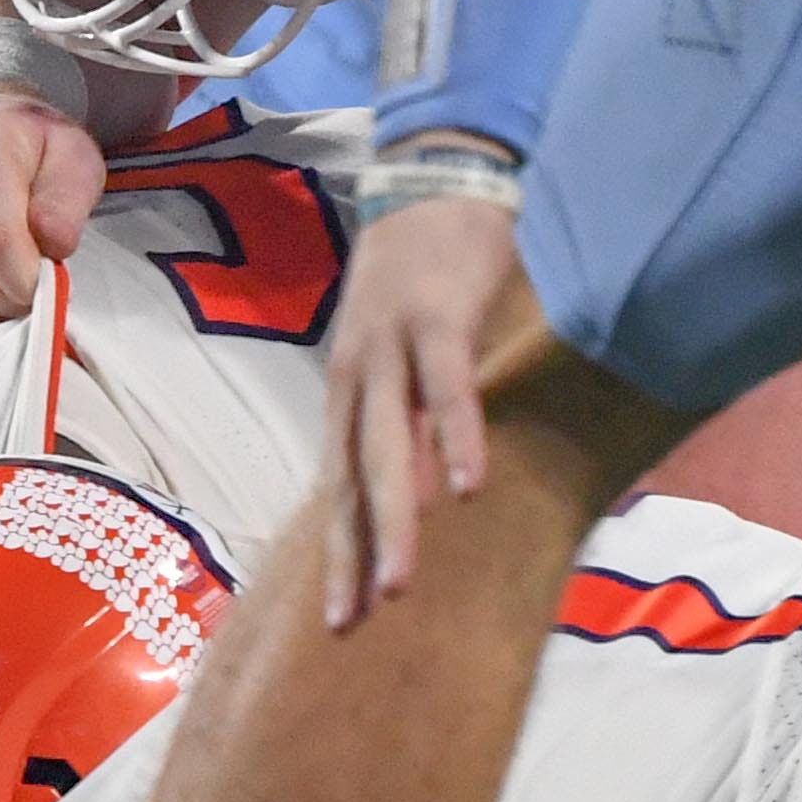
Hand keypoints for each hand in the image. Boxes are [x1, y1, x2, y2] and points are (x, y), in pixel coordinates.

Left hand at [321, 194, 519, 627]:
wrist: (434, 178)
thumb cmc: (425, 283)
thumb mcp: (405, 362)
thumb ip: (410, 426)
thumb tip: (420, 498)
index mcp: (348, 398)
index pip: (338, 492)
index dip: (337, 557)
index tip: (339, 622)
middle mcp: (357, 381)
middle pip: (351, 483)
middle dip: (351, 557)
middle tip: (353, 623)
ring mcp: (390, 350)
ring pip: (387, 448)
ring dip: (393, 520)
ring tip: (399, 583)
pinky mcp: (436, 318)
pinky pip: (445, 388)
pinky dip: (453, 437)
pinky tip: (464, 490)